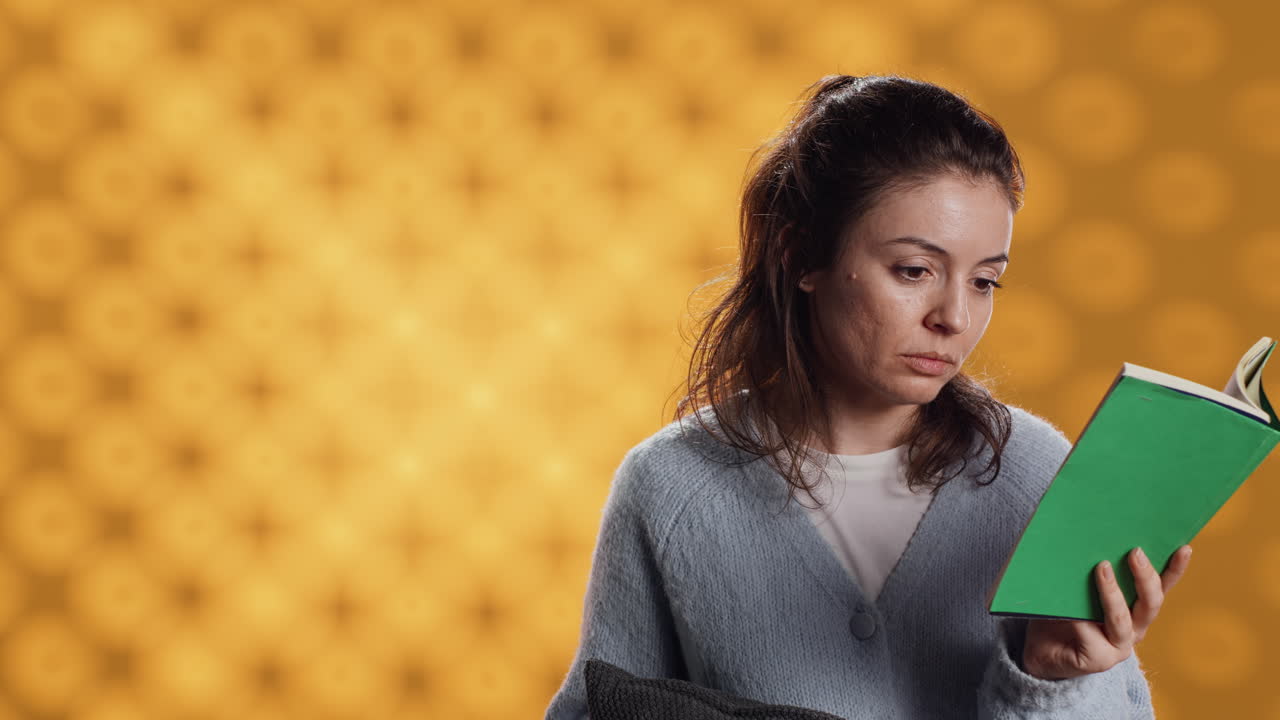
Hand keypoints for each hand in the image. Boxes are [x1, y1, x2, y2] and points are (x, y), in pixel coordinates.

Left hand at [1021, 545, 1192, 679]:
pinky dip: (1079, 619)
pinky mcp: (1099, 659)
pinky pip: (1091, 635)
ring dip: (1112, 592)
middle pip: (1150, 603)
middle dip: (1145, 577)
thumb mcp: (1077, 586)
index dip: (1175, 569)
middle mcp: (1134, 627)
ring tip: (1102, 567)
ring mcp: (1118, 645)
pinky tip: (1067, 607)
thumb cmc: (1061, 612)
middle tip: (1135, 552)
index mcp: (1136, 608)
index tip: (1184, 547)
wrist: (1041, 650)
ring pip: (1121, 618)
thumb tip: (1090, 532)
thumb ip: (1090, 566)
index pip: (1161, 586)